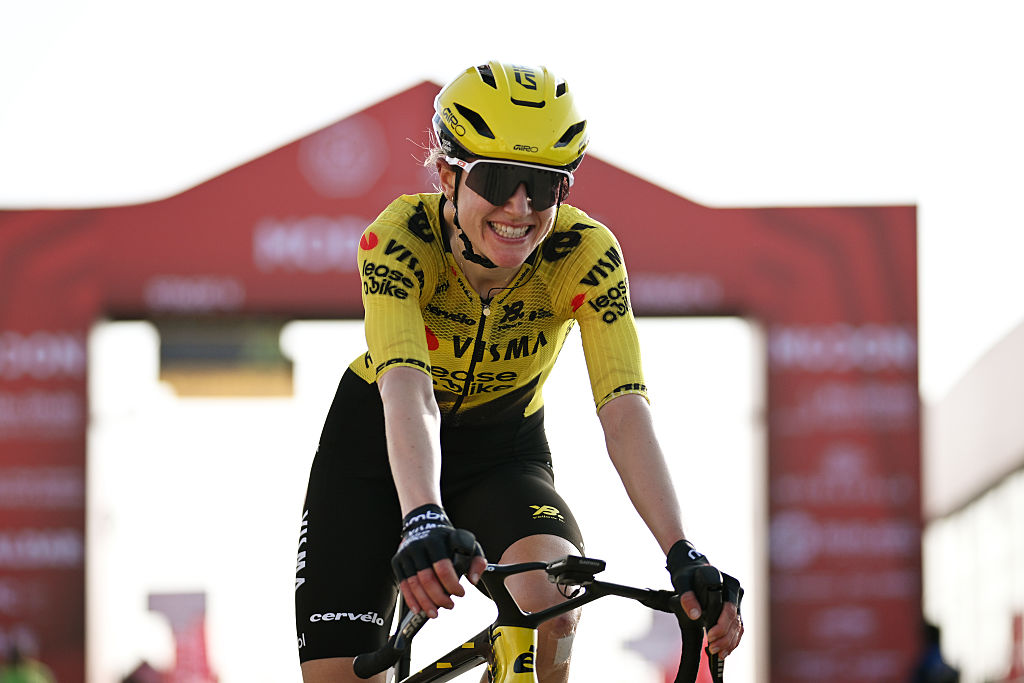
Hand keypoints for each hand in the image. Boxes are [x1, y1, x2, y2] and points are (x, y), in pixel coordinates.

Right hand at [391, 504, 485, 617]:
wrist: (424, 524)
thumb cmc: (447, 538)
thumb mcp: (467, 543)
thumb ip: (476, 561)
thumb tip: (474, 580)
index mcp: (436, 541)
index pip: (443, 567)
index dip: (452, 584)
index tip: (460, 593)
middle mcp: (418, 546)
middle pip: (427, 579)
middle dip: (439, 597)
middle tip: (449, 605)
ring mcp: (406, 554)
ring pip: (414, 584)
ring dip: (425, 603)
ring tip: (435, 612)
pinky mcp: (398, 561)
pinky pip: (403, 584)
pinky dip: (410, 599)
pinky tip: (418, 609)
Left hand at [667, 539, 743, 657]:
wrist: (691, 569)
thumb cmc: (687, 575)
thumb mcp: (683, 582)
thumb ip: (687, 596)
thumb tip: (695, 615)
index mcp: (728, 583)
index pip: (729, 609)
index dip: (721, 625)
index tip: (709, 636)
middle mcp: (736, 592)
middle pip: (735, 620)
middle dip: (725, 637)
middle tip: (711, 648)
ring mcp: (737, 601)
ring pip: (738, 626)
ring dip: (729, 642)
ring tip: (717, 653)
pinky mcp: (735, 609)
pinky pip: (737, 628)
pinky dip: (732, 641)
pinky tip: (724, 651)